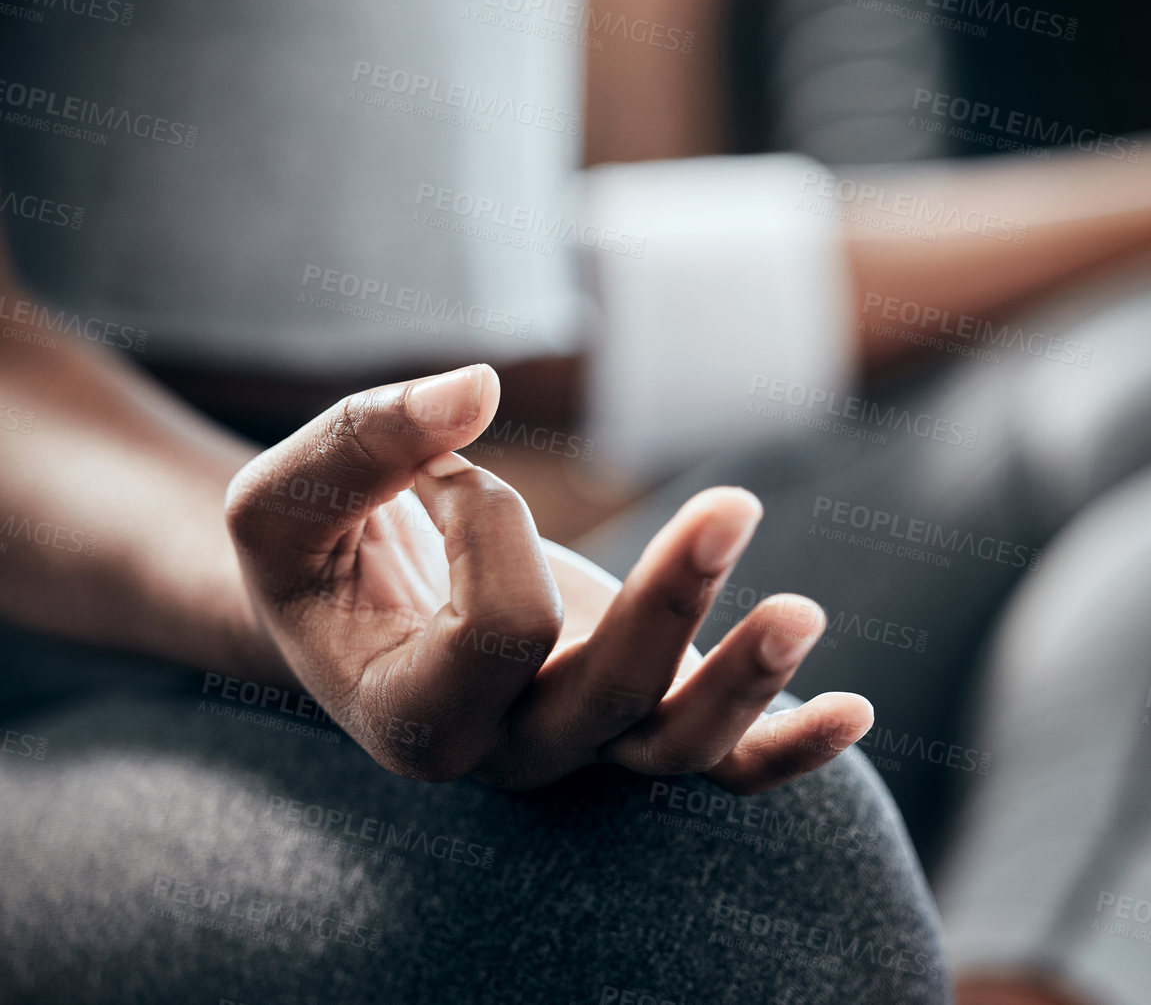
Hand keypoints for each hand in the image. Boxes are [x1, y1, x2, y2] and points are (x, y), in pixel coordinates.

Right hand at [224, 363, 871, 791]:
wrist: (350, 610)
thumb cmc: (317, 551)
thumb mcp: (292, 492)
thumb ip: (368, 438)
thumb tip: (478, 385)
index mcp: (411, 716)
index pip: (496, 631)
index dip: (490, 525)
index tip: (450, 467)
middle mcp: (508, 751)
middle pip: (610, 703)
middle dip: (674, 602)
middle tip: (733, 503)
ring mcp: (586, 743)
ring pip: (680, 750)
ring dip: (750, 683)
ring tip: (805, 610)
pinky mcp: (638, 719)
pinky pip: (724, 769)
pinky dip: (788, 747)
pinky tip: (854, 708)